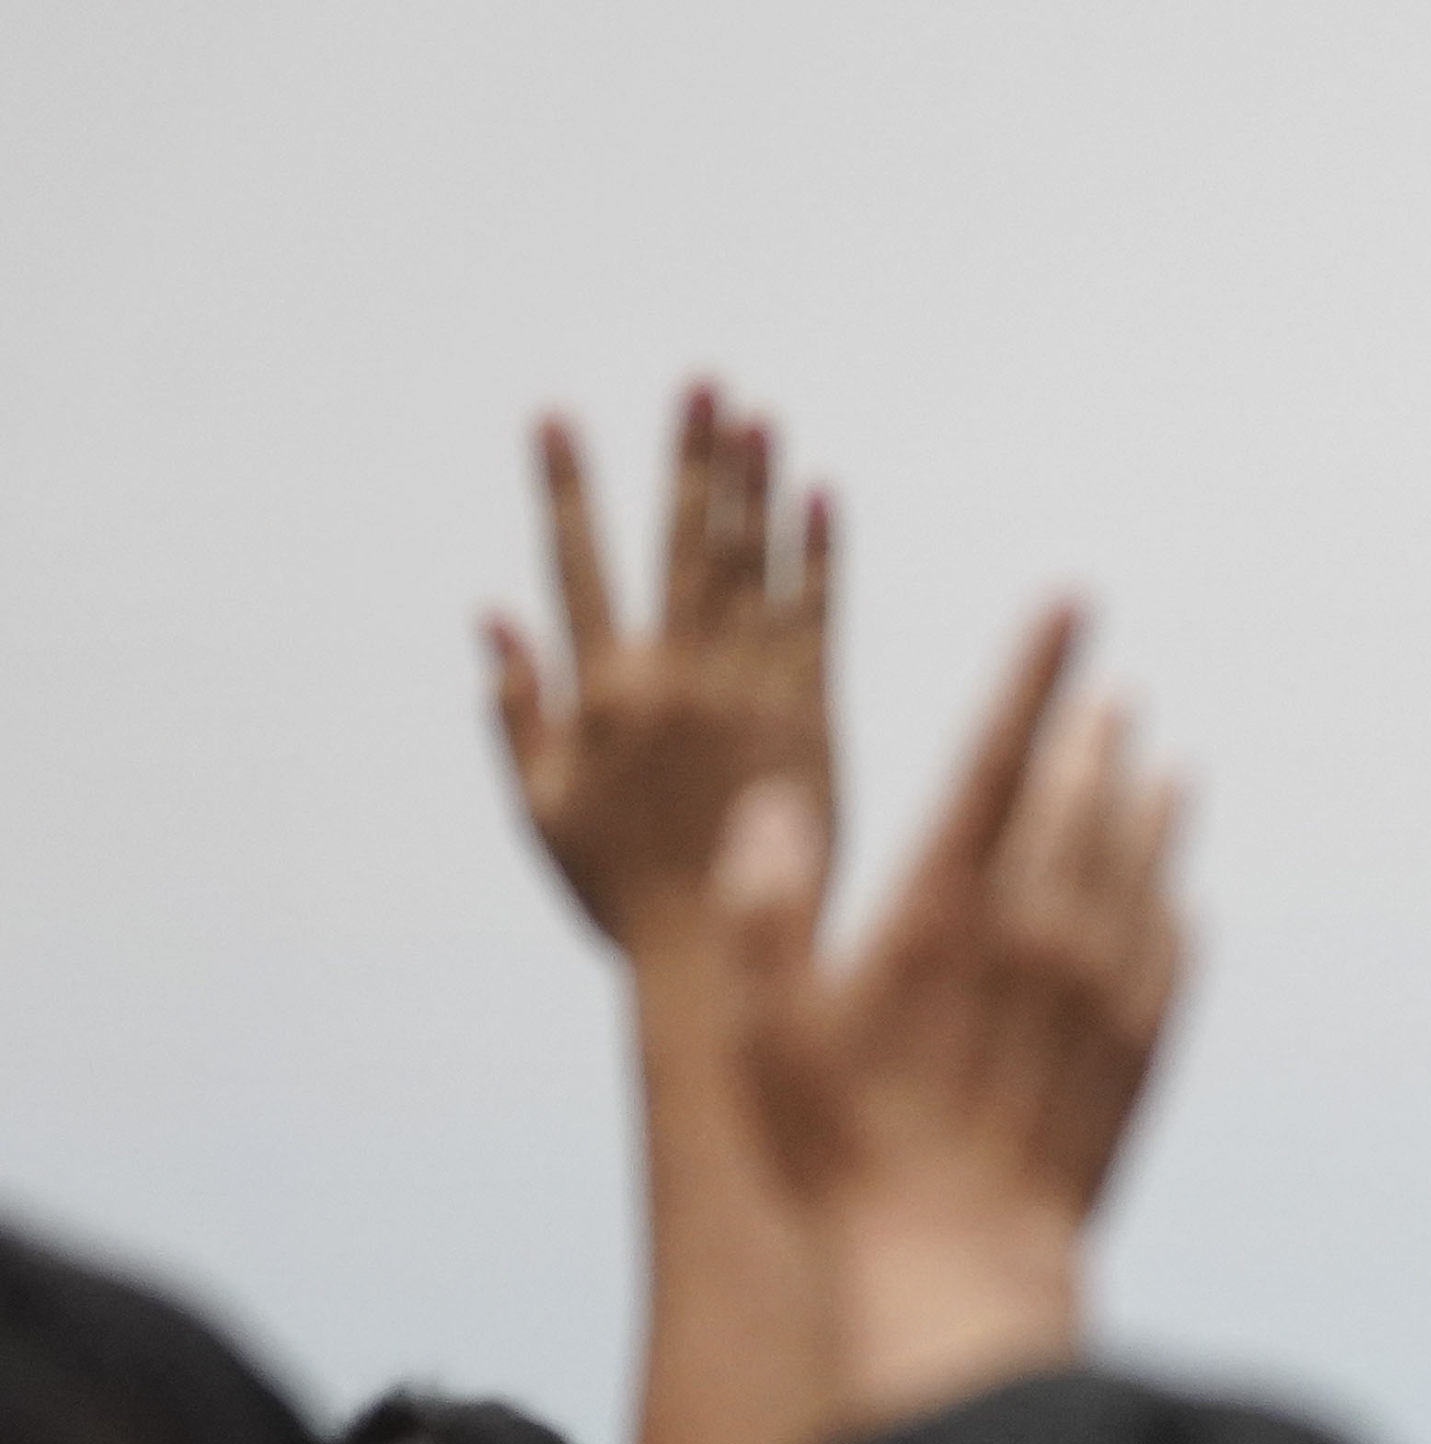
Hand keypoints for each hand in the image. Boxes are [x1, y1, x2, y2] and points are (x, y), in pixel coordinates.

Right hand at [489, 386, 832, 952]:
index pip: (577, 568)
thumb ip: (515, 710)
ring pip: (752, 567)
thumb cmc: (621, 889)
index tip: (555, 418)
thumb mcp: (544, 806)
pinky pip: (818, 620)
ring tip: (759, 415)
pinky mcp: (813, 716)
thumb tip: (491, 616)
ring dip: (754, 487)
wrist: (725, 954)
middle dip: (688, 459)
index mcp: (603, 694)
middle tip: (701, 383)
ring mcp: (750, 691)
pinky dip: (820, 557)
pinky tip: (822, 497)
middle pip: (682, 545)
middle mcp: (677, 677)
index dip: (565, 491)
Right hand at [720, 605, 1186, 1424]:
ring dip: (1149, 811)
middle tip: (1108, 685)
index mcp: (941, 914)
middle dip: (1093, 734)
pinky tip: (1177, 896)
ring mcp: (1097, 996)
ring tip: (1161, 762)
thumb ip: (762, 910)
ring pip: (1139, 871)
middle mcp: (1036, 938)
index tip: (1067, 607)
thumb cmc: (843, 1154)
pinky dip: (1173, 912)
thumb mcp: (765, 1029)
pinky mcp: (1135, 1058)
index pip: (997, 758)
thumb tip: (775, 809)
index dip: (1031, 674)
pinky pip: (1168, 961)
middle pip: (1080, 803)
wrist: (958, 1269)